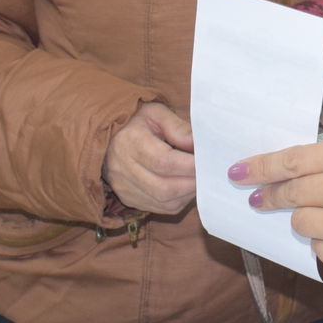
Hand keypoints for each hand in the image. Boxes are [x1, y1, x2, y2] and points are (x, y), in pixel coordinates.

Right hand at [103, 101, 196, 215]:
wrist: (113, 140)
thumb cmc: (140, 124)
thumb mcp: (157, 114)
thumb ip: (179, 127)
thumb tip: (198, 145)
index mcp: (129, 142)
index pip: (163, 162)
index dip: (189, 165)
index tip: (207, 160)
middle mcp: (122, 169)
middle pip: (164, 188)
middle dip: (192, 182)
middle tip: (208, 173)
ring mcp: (124, 188)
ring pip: (164, 201)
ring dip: (188, 192)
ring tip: (198, 178)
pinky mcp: (130, 200)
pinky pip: (162, 208)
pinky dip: (180, 199)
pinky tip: (185, 186)